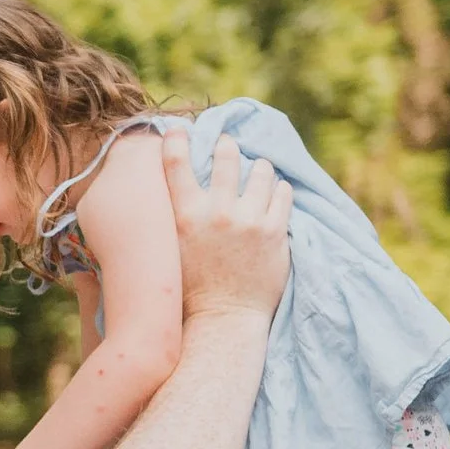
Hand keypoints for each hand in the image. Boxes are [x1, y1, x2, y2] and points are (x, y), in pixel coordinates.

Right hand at [164, 128, 291, 324]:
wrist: (223, 319)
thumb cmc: (191, 289)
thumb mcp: (171, 249)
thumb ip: (173, 217)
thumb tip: (166, 191)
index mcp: (184, 216)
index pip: (176, 162)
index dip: (177, 139)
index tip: (181, 129)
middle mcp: (216, 213)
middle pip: (225, 157)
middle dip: (227, 147)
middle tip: (228, 146)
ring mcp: (249, 221)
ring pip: (260, 172)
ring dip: (259, 168)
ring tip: (258, 172)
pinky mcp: (275, 232)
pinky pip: (283, 194)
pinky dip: (279, 189)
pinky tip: (275, 193)